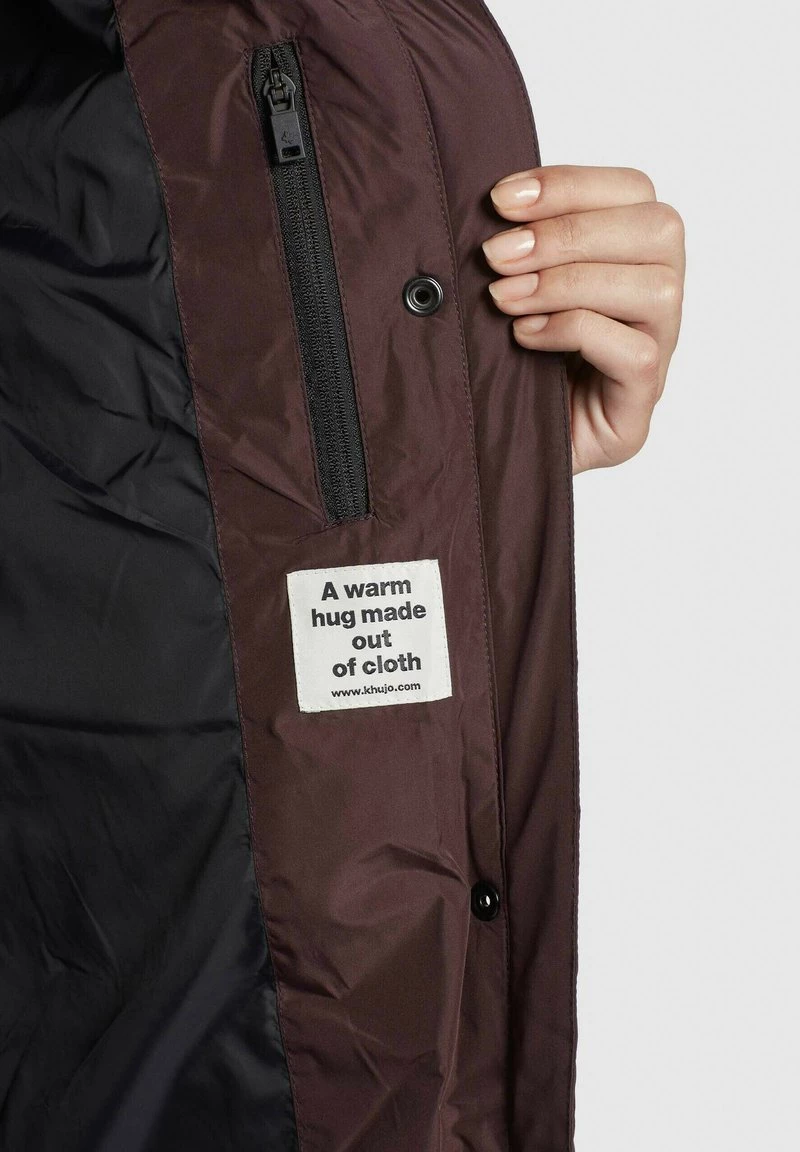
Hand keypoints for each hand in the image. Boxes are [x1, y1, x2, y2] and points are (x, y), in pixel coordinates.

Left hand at [482, 166, 684, 473]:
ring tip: (504, 299)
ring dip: (569, 283)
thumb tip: (490, 203)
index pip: (634, 191)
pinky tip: (525, 338)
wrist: (495, 452)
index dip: (569, 184)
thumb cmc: (502, 365)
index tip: (500, 199)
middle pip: (658, 228)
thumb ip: (516, 245)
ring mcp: (657, 354)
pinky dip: (576, 332)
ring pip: (656, 288)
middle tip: (496, 256)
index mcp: (631, 258)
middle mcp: (656, 303)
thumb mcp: (504, 290)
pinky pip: (636, 352)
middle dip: (567, 233)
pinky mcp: (638, 405)